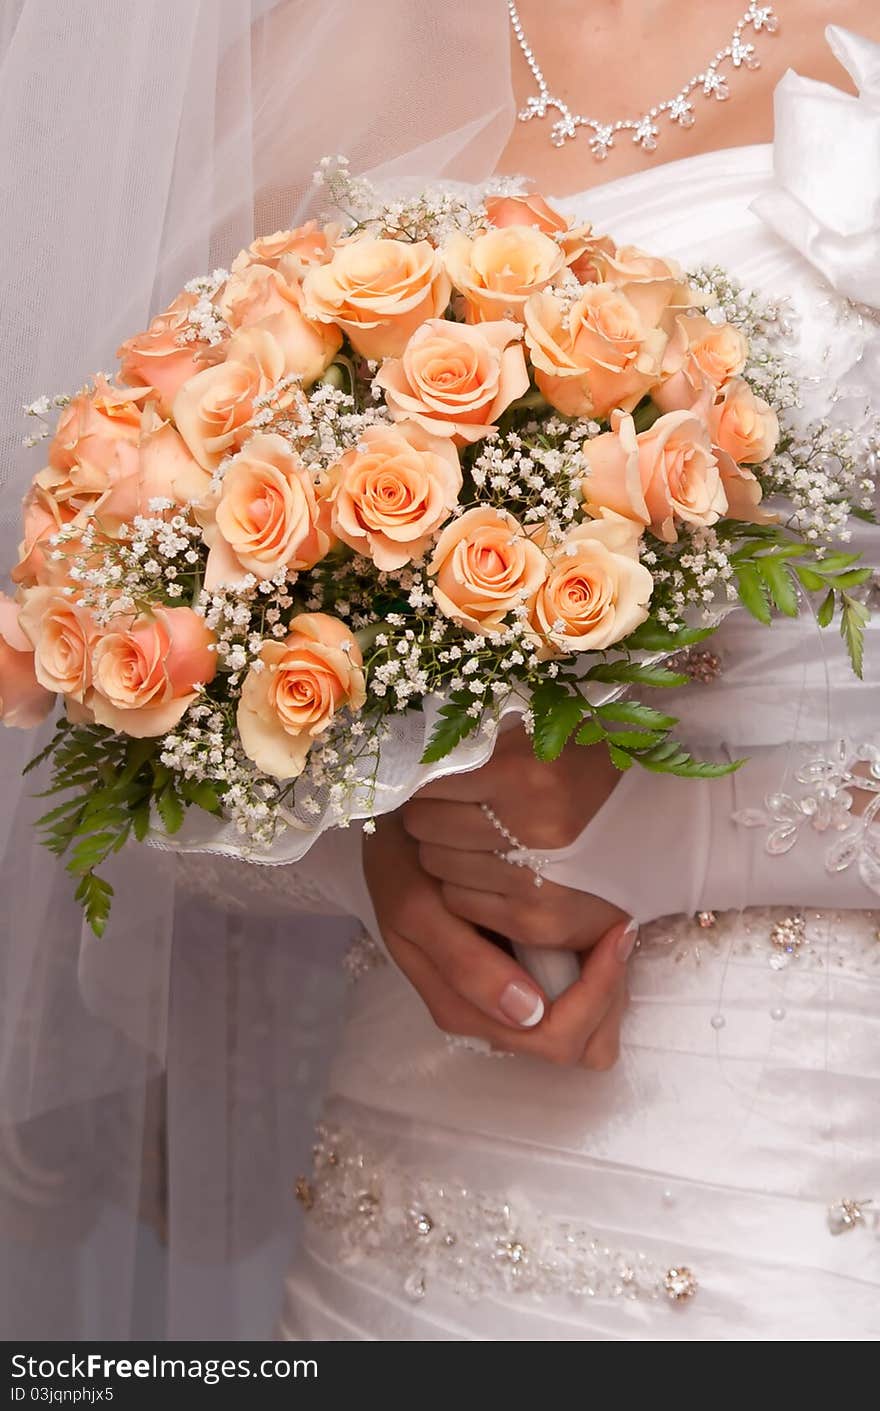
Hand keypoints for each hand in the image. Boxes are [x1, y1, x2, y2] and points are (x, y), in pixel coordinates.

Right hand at [363, 811, 635, 1068]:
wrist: (393, 830)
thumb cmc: (402, 865)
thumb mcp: (417, 907)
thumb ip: (466, 964)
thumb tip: (526, 1015)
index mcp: (465, 1009)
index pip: (555, 1038)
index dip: (594, 995)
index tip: (615, 930)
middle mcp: (490, 1015)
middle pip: (579, 1042)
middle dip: (607, 992)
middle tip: (619, 927)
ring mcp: (507, 998)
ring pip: (586, 1027)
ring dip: (606, 983)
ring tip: (610, 924)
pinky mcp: (522, 971)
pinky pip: (578, 994)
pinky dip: (594, 967)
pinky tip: (594, 924)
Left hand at [402, 724, 624, 951]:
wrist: (669, 833)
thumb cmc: (600, 774)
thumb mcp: (549, 739)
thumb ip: (488, 743)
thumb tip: (422, 753)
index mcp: (526, 775)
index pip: (430, 782)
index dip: (425, 780)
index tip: (432, 780)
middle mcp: (527, 830)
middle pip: (426, 824)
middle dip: (431, 815)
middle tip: (452, 809)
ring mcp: (531, 883)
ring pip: (437, 865)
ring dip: (446, 851)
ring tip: (476, 838)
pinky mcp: (536, 922)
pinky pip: (460, 902)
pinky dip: (465, 886)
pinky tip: (491, 870)